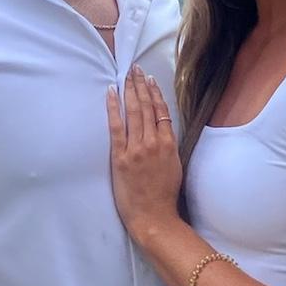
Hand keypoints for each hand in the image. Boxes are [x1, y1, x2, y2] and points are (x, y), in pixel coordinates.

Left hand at [107, 67, 183, 241]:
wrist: (154, 217)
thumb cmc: (164, 195)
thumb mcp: (174, 166)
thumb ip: (168, 146)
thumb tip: (162, 130)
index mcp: (168, 144)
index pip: (161, 111)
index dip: (154, 93)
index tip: (149, 79)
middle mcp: (153, 142)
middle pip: (146, 106)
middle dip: (140, 85)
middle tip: (135, 68)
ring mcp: (136, 148)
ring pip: (133, 112)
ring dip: (129, 90)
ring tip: (126, 75)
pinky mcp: (120, 157)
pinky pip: (116, 127)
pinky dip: (113, 107)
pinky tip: (110, 92)